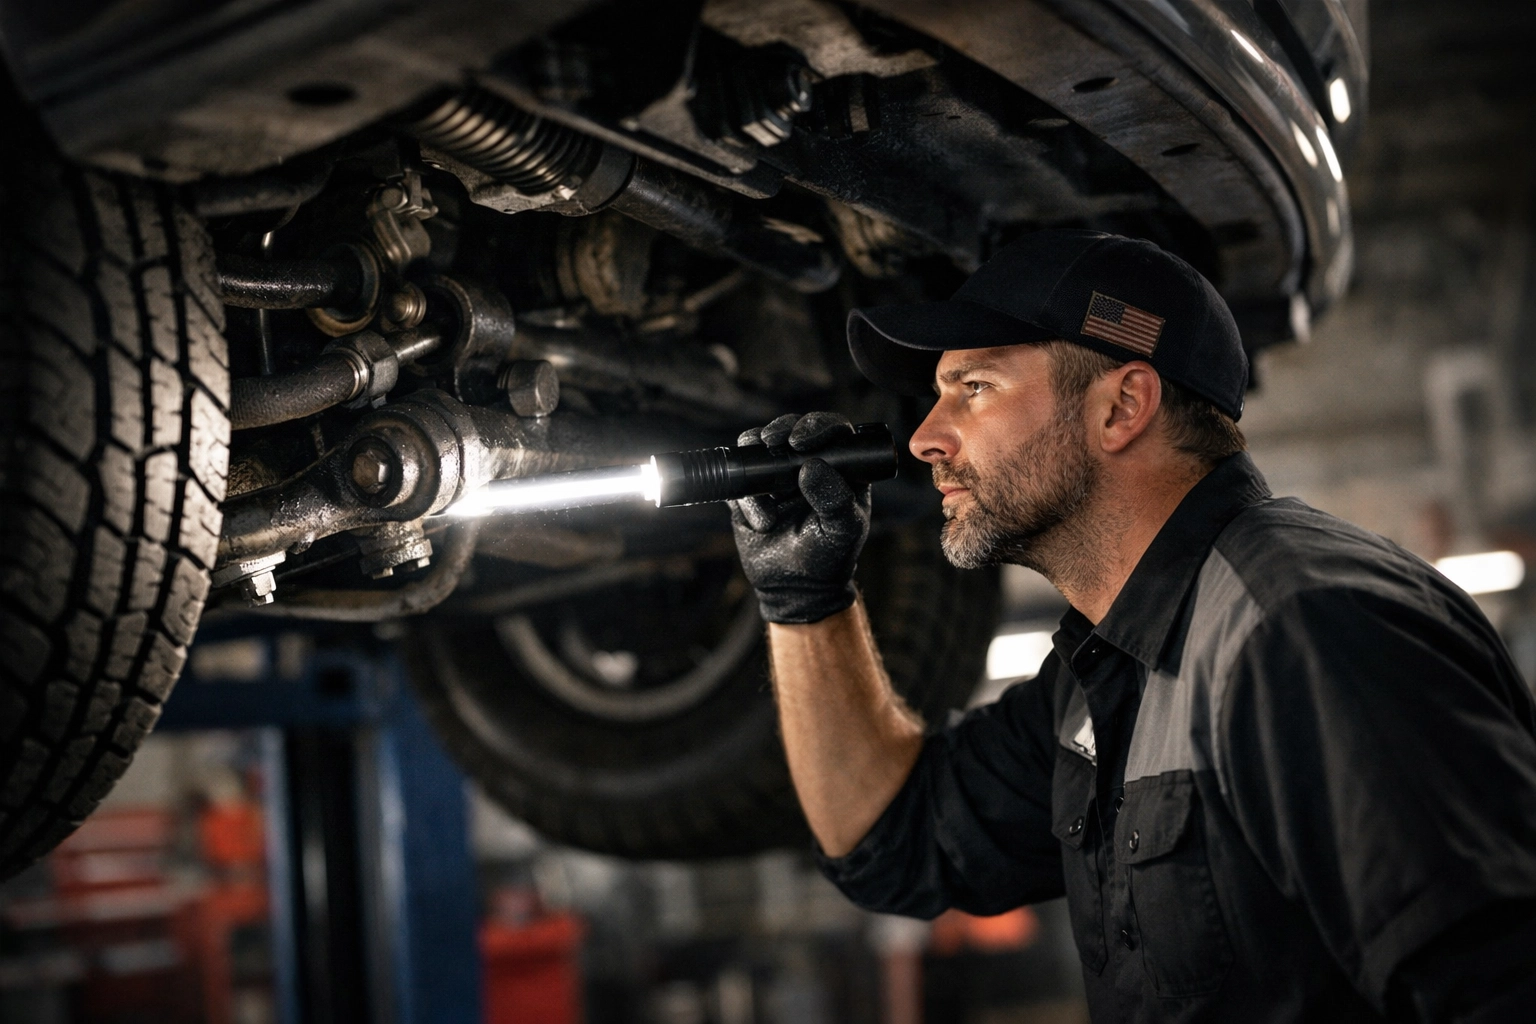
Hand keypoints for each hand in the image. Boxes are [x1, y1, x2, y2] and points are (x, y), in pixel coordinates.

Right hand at [729, 412, 871, 623]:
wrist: (794, 588)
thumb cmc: (828, 558)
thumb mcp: (842, 530)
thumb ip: (834, 498)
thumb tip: (811, 466)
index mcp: (838, 467)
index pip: (832, 431)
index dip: (817, 426)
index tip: (801, 441)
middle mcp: (805, 464)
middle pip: (791, 428)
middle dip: (780, 429)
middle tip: (774, 442)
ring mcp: (775, 477)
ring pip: (758, 446)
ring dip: (757, 460)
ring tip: (765, 499)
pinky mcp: (749, 492)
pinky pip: (738, 478)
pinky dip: (743, 495)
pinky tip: (760, 522)